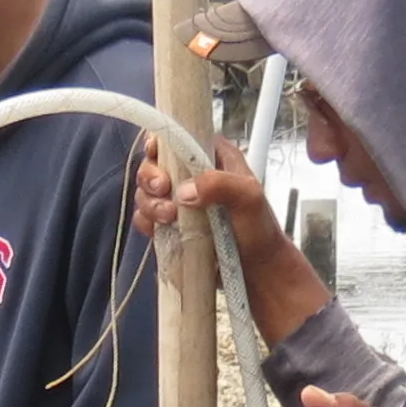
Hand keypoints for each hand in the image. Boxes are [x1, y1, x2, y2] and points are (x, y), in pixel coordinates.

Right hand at [135, 136, 276, 246]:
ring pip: (147, 193)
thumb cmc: (259, 230)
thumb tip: (183, 191)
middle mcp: (192, 175)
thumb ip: (220, 185)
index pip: (178, 136)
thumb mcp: (249, 198)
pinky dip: (146, 223)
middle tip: (163, 191)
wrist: (255, 270)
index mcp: (212, 156)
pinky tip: (159, 230)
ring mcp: (179, 202)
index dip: (160, 141)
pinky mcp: (170, 226)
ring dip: (149, 204)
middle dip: (151, 178)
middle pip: (154, 164)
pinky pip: (146, 218)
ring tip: (169, 218)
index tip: (155, 153)